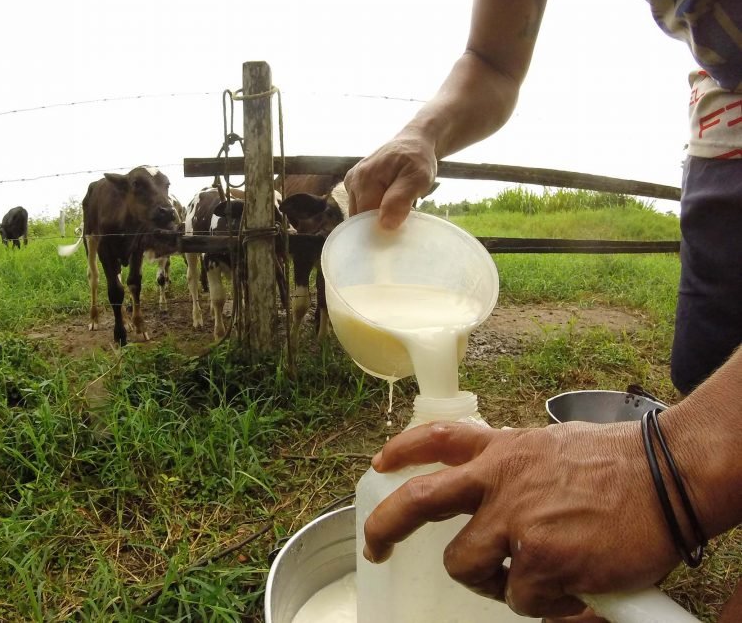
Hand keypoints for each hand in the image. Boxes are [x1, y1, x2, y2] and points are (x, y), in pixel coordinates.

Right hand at [344, 133, 436, 228]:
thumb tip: (386, 224)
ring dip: (376, 217)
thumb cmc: (418, 159)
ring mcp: (351, 183)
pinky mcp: (354, 185)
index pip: (364, 219)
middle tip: (400, 219)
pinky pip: (361, 207)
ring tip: (395, 209)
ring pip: (359, 215)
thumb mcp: (418, 177)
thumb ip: (401, 199)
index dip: (380, 230)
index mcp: (364, 179)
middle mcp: (353, 180)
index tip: (398, 230)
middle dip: (378, 224)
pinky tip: (387, 205)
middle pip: (359, 219)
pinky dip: (374, 211)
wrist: (413, 142)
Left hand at [362, 420, 679, 618]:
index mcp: (503, 451)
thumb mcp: (552, 447)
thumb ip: (516, 467)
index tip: (381, 464)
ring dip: (490, 581)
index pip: (439, 441)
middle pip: (419, 503)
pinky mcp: (540, 562)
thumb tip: (497, 493)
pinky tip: (574, 591)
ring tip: (529, 579)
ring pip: (467, 567)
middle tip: (377, 547)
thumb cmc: (621, 463)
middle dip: (386, 526)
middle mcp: (498, 483)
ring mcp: (515, 523)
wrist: (669, 476)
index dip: (403, 452)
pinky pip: (522, 600)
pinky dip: (546, 604)